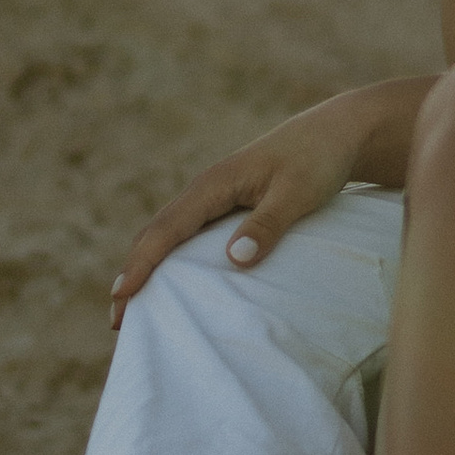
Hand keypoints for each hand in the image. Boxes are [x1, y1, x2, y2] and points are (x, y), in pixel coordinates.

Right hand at [108, 91, 374, 328]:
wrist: (336, 134)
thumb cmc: (317, 160)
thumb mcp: (297, 193)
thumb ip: (267, 224)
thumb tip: (234, 260)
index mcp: (214, 184)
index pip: (167, 228)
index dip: (142, 263)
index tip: (122, 295)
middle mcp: (205, 190)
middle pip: (157, 234)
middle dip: (134, 273)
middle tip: (118, 320)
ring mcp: (214, 198)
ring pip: (169, 235)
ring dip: (148, 268)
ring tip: (133, 311)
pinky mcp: (227, 206)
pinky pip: (189, 236)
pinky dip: (172, 260)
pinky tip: (173, 285)